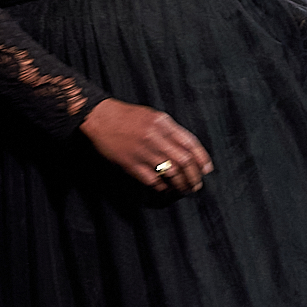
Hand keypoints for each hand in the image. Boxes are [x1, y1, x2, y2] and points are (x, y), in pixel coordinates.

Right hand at [81, 97, 212, 192]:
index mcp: (163, 123)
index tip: (206, 170)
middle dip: (193, 176)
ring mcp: (143, 152)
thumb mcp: (153, 116)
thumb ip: (170, 130)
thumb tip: (189, 150)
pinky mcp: (131, 164)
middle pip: (183, 161)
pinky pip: (153, 180)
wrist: (100, 118)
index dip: (202, 159)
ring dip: (181, 185)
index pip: (190, 143)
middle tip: (196, 185)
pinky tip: (166, 189)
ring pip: (171, 173)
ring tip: (184, 190)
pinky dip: (162, 187)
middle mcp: (155, 137)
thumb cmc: (127, 117)